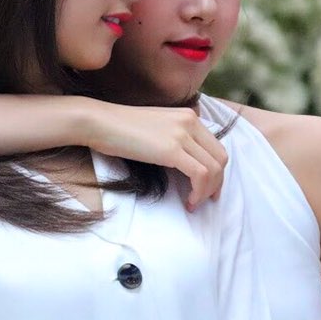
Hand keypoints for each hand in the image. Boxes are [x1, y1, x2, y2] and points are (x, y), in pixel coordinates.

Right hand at [84, 104, 227, 209]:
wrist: (100, 122)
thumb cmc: (121, 129)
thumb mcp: (157, 128)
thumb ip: (176, 139)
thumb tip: (187, 164)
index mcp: (188, 116)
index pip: (216, 147)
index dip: (217, 171)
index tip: (209, 188)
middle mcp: (190, 122)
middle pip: (220, 158)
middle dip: (217, 183)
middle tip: (206, 200)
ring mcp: (182, 134)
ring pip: (213, 168)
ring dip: (207, 191)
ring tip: (193, 203)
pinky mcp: (172, 149)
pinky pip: (200, 174)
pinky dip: (198, 192)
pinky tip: (188, 201)